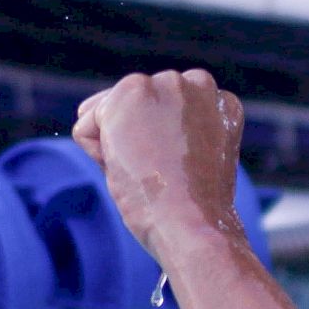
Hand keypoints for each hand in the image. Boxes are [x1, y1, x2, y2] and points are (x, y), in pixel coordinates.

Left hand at [72, 69, 244, 256]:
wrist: (191, 224)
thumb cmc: (193, 211)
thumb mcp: (197, 164)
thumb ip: (176, 135)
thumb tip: (127, 134)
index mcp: (221, 104)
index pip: (166, 115)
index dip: (161, 149)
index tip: (181, 174)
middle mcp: (197, 84)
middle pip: (136, 108)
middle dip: (134, 140)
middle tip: (162, 175)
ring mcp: (164, 85)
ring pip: (110, 113)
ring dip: (116, 146)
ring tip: (147, 172)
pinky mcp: (131, 93)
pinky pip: (87, 124)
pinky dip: (96, 153)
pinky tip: (128, 168)